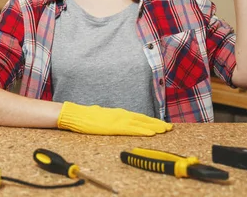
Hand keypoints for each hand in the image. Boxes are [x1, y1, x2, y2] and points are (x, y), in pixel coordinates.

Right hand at [57, 101, 172, 135]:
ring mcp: (119, 120)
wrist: (77, 115)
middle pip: (143, 119)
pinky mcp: (115, 126)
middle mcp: (122, 114)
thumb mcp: (101, 115)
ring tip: (165, 129)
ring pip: (141, 123)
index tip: (161, 123)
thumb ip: (109, 117)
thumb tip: (110, 118)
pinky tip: (152, 133)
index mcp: (119, 113)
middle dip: (157, 123)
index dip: (151, 120)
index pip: (138, 117)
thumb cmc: (87, 116)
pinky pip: (133, 129)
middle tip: (169, 127)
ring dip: (154, 126)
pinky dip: (144, 130)